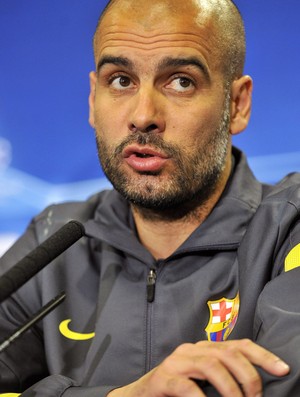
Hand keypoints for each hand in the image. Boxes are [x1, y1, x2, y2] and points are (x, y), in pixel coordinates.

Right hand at [108, 339, 289, 396]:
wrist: (140, 395)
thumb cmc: (177, 390)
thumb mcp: (204, 380)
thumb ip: (224, 376)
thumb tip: (254, 386)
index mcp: (204, 348)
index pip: (238, 345)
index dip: (262, 356)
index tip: (283, 369)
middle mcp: (192, 349)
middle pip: (229, 353)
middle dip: (249, 376)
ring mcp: (176, 362)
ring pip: (211, 365)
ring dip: (231, 388)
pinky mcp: (163, 379)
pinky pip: (186, 386)